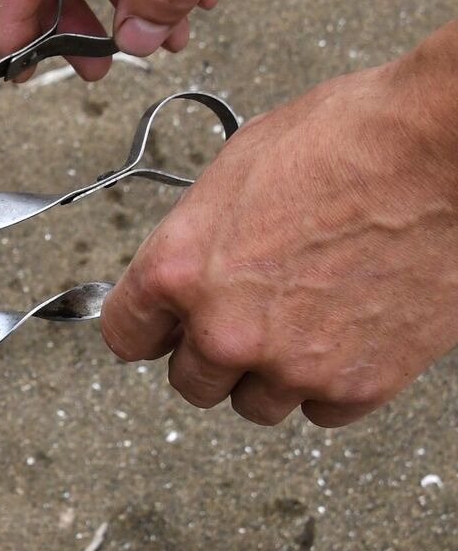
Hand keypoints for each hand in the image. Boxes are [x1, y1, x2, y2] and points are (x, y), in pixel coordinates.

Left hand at [101, 27, 457, 426]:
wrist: (444, 150)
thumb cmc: (352, 139)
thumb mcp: (236, 170)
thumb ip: (200, 238)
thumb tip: (193, 265)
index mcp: (178, 271)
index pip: (125, 336)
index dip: (148, 327)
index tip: (163, 328)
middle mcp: (225, 329)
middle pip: (190, 381)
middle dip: (212, 353)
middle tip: (246, 320)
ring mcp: (292, 364)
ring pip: (255, 405)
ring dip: (270, 375)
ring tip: (302, 324)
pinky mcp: (358, 385)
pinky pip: (323, 412)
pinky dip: (332, 383)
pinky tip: (346, 338)